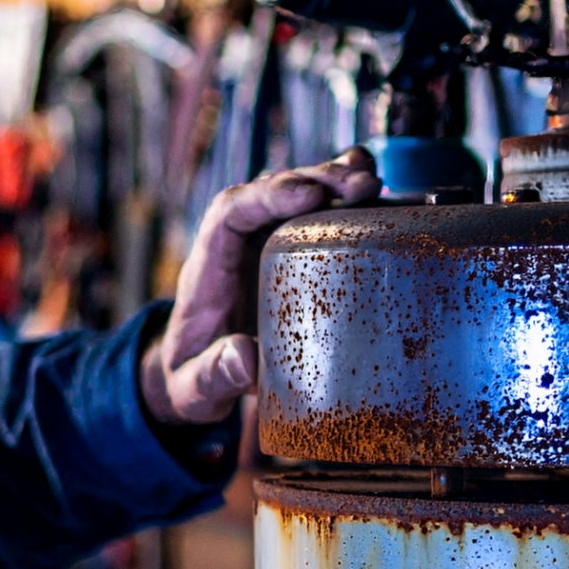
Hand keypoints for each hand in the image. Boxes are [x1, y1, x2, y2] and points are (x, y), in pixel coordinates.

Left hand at [140, 146, 380, 426]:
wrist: (200, 376)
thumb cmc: (193, 379)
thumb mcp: (193, 389)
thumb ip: (212, 375)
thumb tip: (245, 356)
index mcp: (208, 268)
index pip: (229, 212)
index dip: (267, 195)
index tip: (309, 195)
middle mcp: (236, 245)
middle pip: (269, 191)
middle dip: (314, 180)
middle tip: (360, 186)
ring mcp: (265, 244)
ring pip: (296, 194)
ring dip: (332, 180)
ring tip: (371, 182)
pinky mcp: (293, 254)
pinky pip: (316, 214)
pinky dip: (342, 196)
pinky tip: (375, 188)